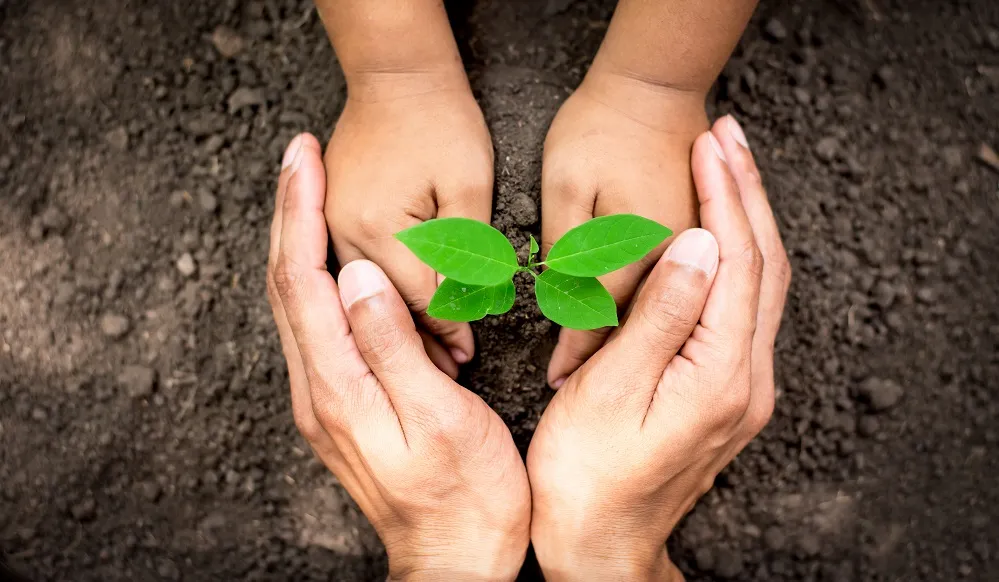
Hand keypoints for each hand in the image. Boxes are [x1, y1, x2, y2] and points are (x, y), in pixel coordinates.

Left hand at [268, 135, 529, 580]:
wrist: (456, 558)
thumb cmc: (466, 495)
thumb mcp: (440, 418)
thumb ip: (393, 345)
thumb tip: (355, 275)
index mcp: (338, 387)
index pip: (302, 280)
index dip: (301, 212)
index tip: (303, 159)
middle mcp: (317, 390)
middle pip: (285, 284)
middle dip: (289, 212)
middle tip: (299, 156)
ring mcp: (324, 400)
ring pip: (294, 303)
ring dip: (298, 240)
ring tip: (308, 190)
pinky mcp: (340, 405)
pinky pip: (313, 326)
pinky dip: (314, 277)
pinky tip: (331, 258)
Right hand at [324, 72, 493, 376]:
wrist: (397, 75)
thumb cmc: (441, 123)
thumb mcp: (469, 187)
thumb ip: (465, 254)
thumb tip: (461, 317)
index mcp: (377, 227)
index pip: (418, 301)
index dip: (447, 331)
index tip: (469, 356)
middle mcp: (343, 232)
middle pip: (384, 308)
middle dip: (417, 343)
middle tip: (449, 372)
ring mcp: (331, 227)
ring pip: (364, 298)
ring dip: (395, 326)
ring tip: (428, 356)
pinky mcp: (332, 221)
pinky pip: (353, 275)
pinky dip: (378, 300)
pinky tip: (399, 318)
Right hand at [527, 117, 790, 579]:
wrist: (601, 543)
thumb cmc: (586, 475)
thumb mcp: (611, 391)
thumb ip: (660, 316)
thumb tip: (699, 244)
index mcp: (720, 375)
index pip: (736, 263)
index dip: (724, 197)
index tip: (708, 145)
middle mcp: (747, 379)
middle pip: (763, 266)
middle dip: (746, 194)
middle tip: (727, 135)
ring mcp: (741, 387)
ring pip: (757, 285)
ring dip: (744, 221)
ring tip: (725, 167)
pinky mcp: (724, 391)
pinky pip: (742, 308)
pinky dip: (732, 258)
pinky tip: (713, 235)